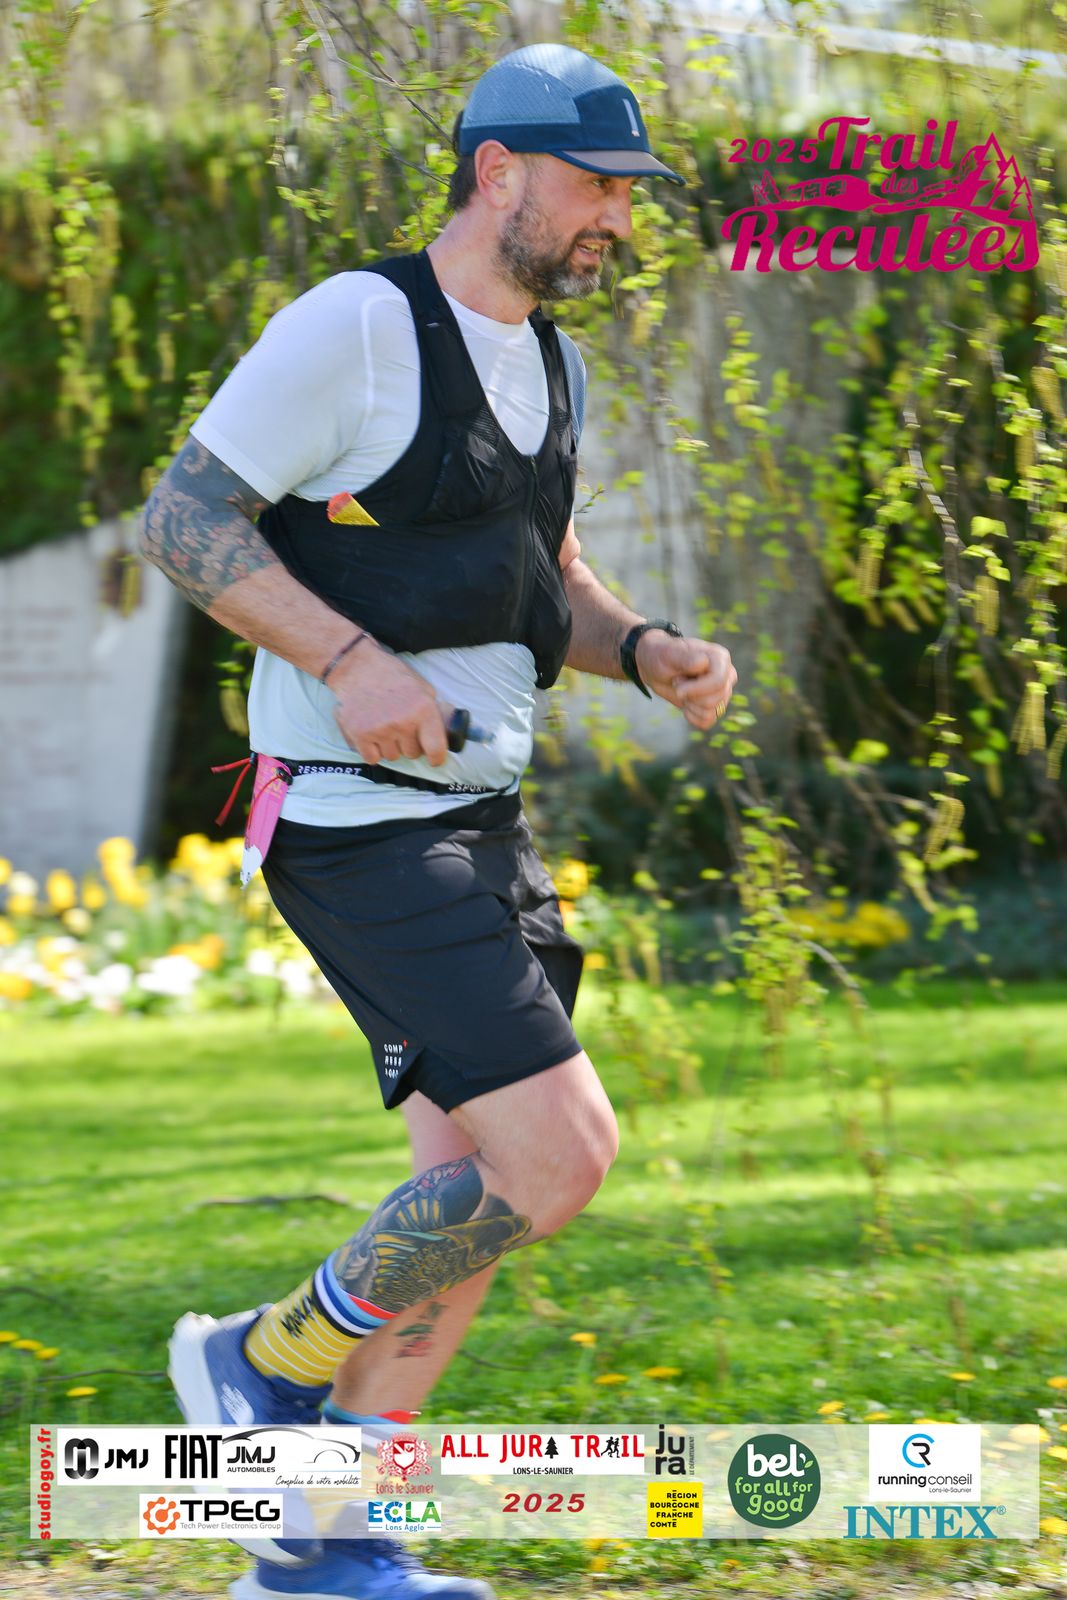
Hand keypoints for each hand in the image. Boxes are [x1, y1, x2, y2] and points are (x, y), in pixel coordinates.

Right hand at [330, 642, 448, 766]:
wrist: (357, 668)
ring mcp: (380, 730)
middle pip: (413, 753)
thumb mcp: (422, 687)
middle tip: (401, 729)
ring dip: (390, 747)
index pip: (436, 748)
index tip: (434, 759)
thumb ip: (433, 711)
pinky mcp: (360, 734)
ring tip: (384, 727)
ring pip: (392, 757)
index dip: (437, 758)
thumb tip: (443, 733)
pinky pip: (372, 758)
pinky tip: (372, 735)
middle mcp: (402, 722)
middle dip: (409, 745)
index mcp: (423, 709)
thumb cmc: (391, 676)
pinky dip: (372, 751)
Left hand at [634, 631, 736, 729]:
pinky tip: (685, 705)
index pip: (717, 682)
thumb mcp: (669, 654)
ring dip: (690, 705)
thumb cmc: (663, 656)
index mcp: (720, 658)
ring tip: (683, 690)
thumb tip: (702, 663)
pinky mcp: (715, 705)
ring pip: (712, 712)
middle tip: (678, 682)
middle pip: (714, 699)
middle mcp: (727, 674)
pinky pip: (708, 721)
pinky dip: (693, 717)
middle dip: (690, 696)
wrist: (657, 668)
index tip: (676, 682)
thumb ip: (685, 658)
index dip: (695, 689)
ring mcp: (723, 691)